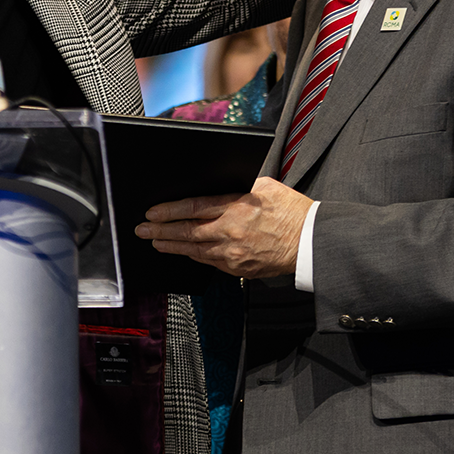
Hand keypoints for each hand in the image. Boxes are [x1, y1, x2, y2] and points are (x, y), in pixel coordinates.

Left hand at [135, 176, 310, 278]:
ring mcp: (233, 254)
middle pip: (187, 231)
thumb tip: (223, 184)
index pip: (193, 208)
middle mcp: (231, 232)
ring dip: (173, 245)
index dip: (170, 211)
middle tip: (143, 230)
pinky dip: (194, 256)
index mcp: (236, 208)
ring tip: (156, 242)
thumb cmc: (293, 213)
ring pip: (194, 250)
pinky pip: (210, 262)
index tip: (153, 212)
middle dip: (161, 230)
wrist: (310, 242)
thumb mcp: (266, 186)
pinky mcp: (239, 269)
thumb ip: (241, 186)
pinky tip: (185, 252)